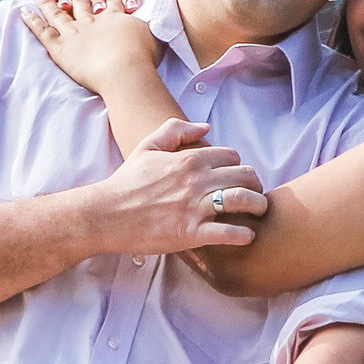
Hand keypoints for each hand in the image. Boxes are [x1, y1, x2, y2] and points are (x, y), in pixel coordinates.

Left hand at [20, 0, 161, 98]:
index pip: (112, 0)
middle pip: (84, 0)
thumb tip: (172, 26)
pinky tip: (24, 11)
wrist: (125, 70)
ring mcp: (75, 32)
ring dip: (49, 1)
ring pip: (58, 12)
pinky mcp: (61, 47)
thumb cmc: (144, 59)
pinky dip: (33, 20)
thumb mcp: (158, 40)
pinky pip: (43, 31)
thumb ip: (159, 31)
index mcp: (116, 17)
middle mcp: (93, 21)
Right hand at [81, 118, 268, 254]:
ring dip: (257, 207)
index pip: (233, 157)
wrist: (106, 215)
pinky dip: (243, 235)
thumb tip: (206, 127)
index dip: (237, 167)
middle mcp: (196, 180)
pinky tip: (244, 236)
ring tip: (256, 214)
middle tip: (252, 196)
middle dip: (254, 185)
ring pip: (245, 200)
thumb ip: (176, 130)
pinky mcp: (191, 233)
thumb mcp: (147, 147)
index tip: (233, 179)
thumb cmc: (126, 182)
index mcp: (189, 159)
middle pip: (246, 176)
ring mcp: (195, 207)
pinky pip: (230, 233)